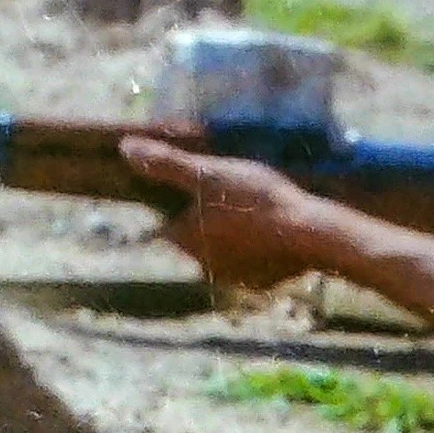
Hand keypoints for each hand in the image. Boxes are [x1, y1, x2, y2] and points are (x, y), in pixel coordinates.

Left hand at [122, 135, 341, 289]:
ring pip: (223, 252)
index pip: (167, 224)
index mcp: (185, 239)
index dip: (178, 205)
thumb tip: (125, 148)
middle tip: (230, 195)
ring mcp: (233, 278)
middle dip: (206, 221)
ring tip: (253, 211)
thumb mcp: (208, 173)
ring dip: (232, 237)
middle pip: (195, 238)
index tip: (196, 190)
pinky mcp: (261, 284)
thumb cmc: (254, 198)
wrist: (308, 234)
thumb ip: (166, 164)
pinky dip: (256, 251)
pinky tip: (272, 232)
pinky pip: (251, 264)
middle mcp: (202, 265)